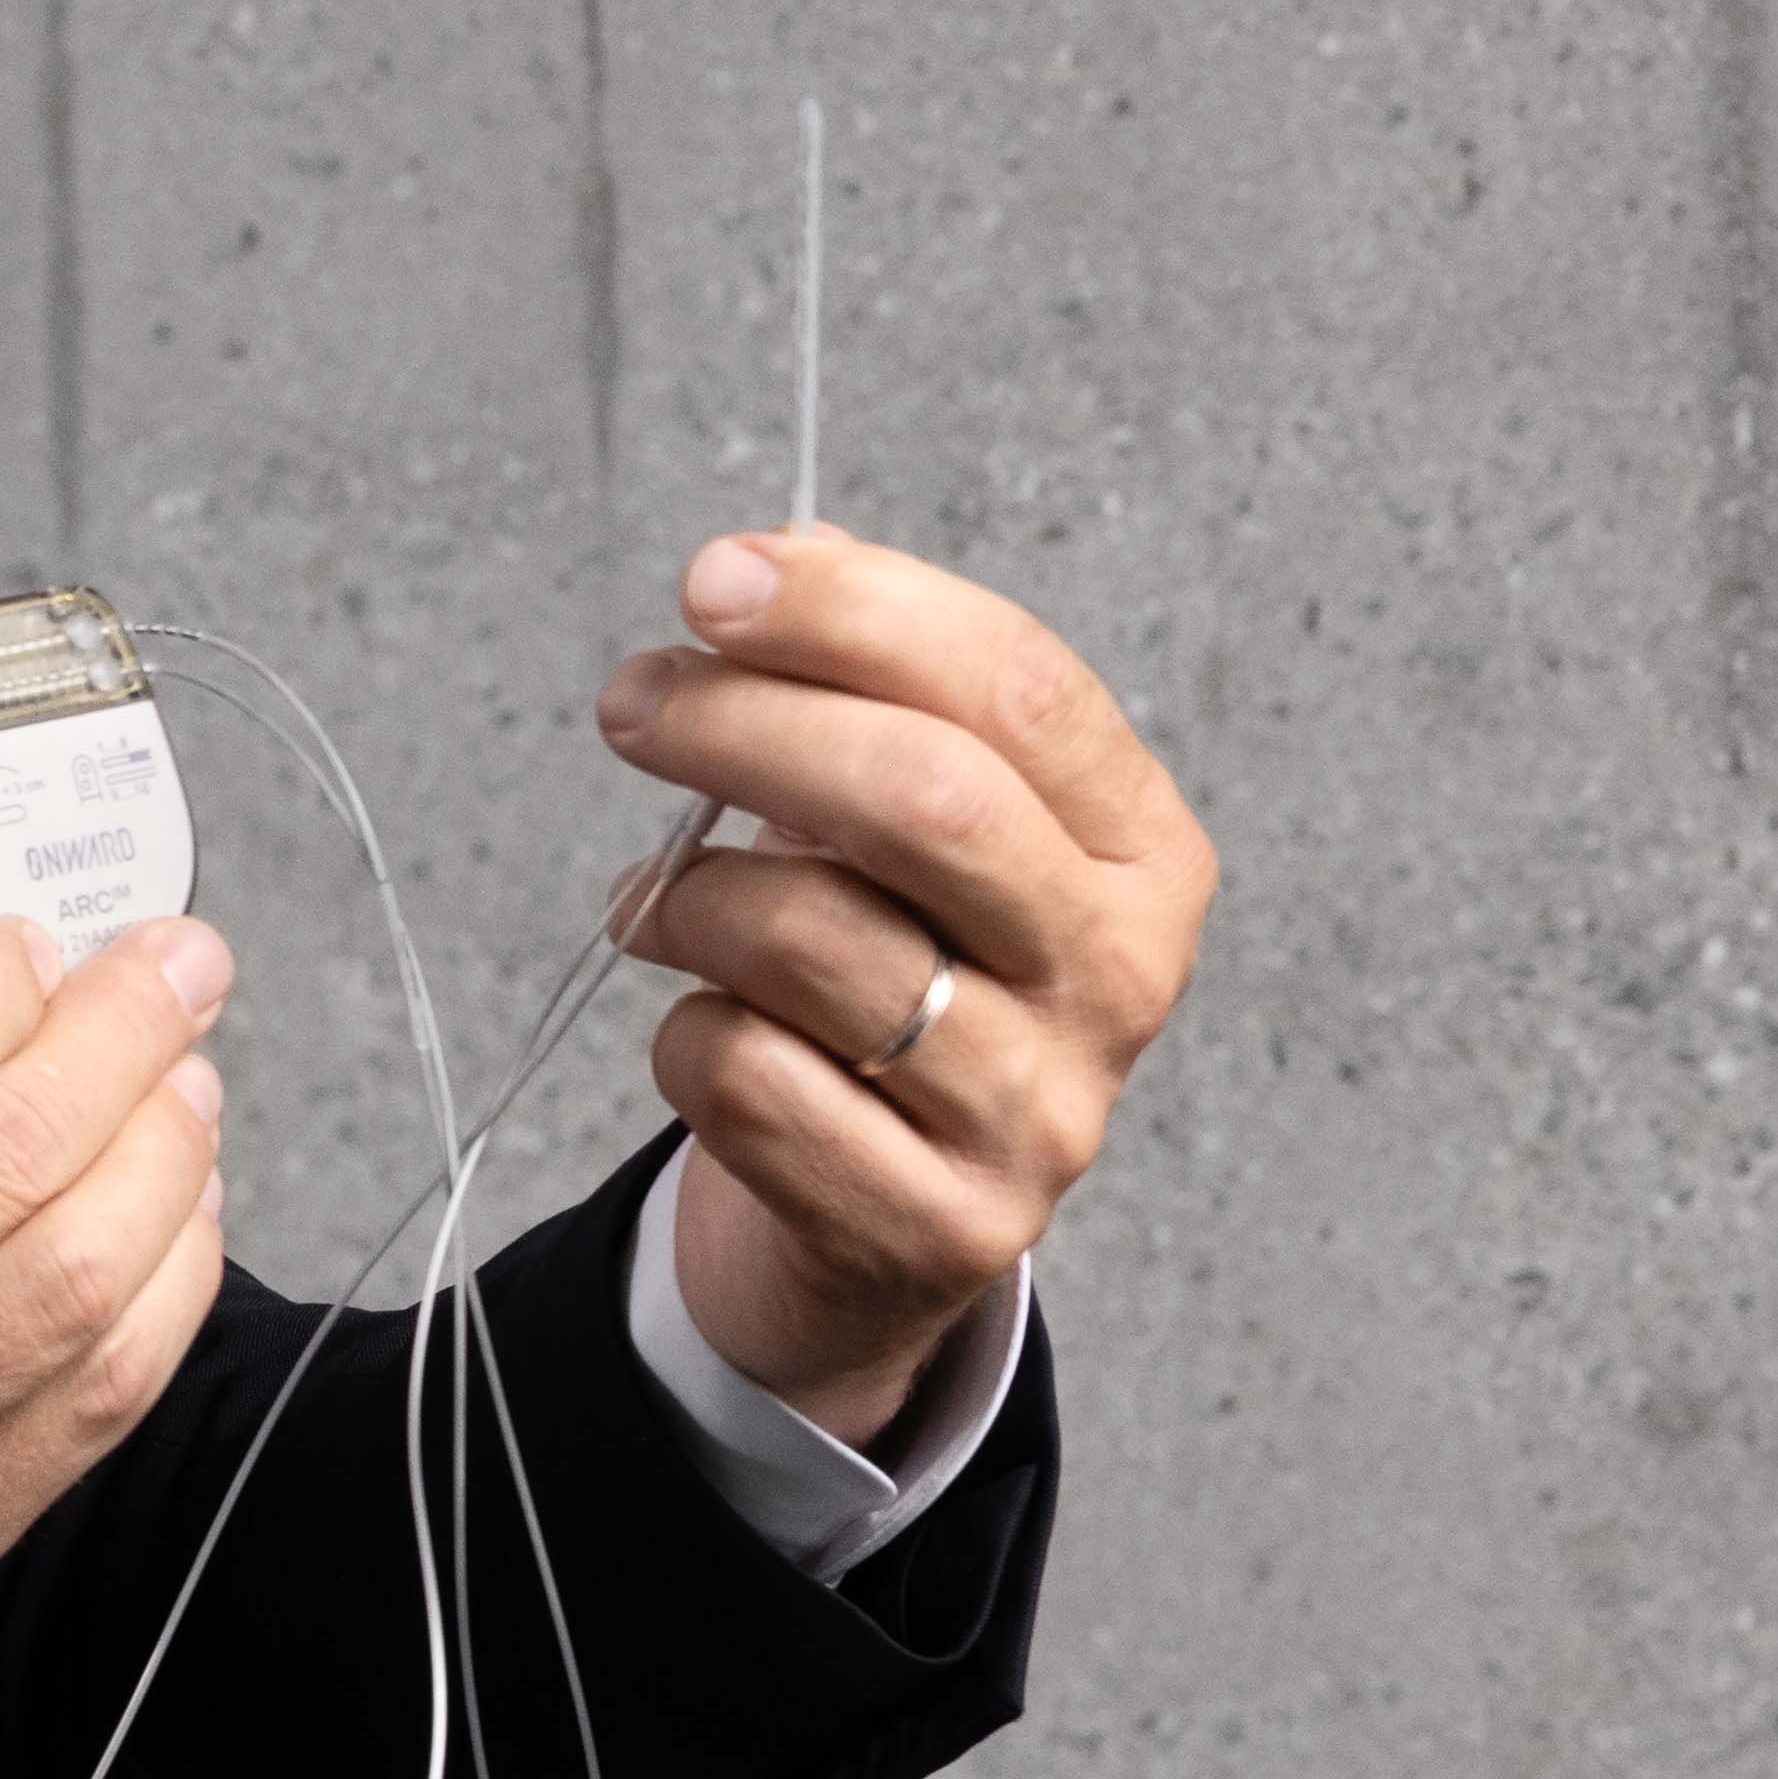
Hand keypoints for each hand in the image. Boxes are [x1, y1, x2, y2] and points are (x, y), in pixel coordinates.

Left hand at [595, 524, 1217, 1442]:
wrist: (886, 1225)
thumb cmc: (901, 980)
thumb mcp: (920, 834)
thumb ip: (876, 692)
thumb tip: (784, 553)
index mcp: (1141, 849)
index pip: (1015, 688)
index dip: (854, 614)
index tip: (712, 581)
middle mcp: (1119, 974)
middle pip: (926, 800)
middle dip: (747, 725)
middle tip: (635, 703)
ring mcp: (1040, 1112)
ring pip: (814, 942)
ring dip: (687, 897)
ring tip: (649, 899)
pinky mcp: (938, 1224)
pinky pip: (752, 1081)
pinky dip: (686, 1034)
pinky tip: (698, 1023)